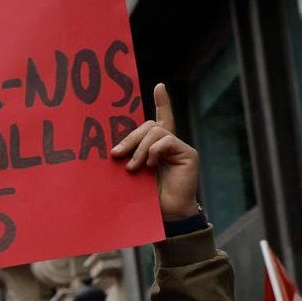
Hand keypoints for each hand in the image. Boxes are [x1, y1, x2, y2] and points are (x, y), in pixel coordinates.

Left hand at [111, 83, 200, 220]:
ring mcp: (179, 148)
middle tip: (116, 155)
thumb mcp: (133, 174)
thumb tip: (113, 150)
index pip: (160, 119)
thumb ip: (129, 158)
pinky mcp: (188, 153)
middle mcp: (169, 144)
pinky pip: (166, 141)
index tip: (160, 86)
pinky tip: (151, 165)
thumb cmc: (146, 197)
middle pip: (149, 126)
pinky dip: (154, 151)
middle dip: (130, 138)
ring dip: (139, 149)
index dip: (162, 102)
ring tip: (134, 168)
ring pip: (155, 132)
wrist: (165, 215)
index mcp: (156, 147)